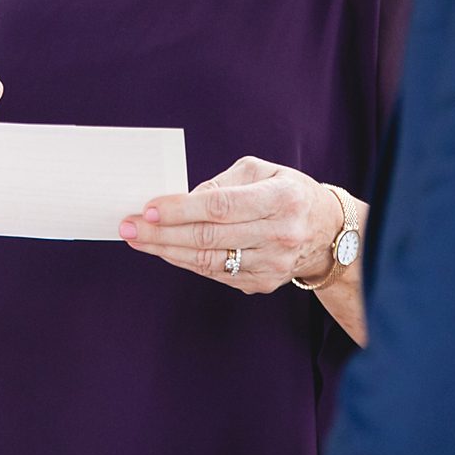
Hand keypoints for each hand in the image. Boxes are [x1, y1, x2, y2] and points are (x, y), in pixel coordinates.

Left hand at [119, 156, 342, 294]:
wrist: (327, 232)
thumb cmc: (286, 192)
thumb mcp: (262, 171)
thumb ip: (222, 182)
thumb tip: (182, 198)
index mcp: (281, 199)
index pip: (221, 206)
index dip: (181, 208)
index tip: (148, 208)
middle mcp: (280, 235)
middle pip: (209, 237)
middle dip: (161, 232)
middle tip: (128, 226)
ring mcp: (273, 264)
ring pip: (208, 261)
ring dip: (166, 250)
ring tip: (137, 239)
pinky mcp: (264, 283)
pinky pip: (216, 274)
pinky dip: (185, 262)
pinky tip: (164, 250)